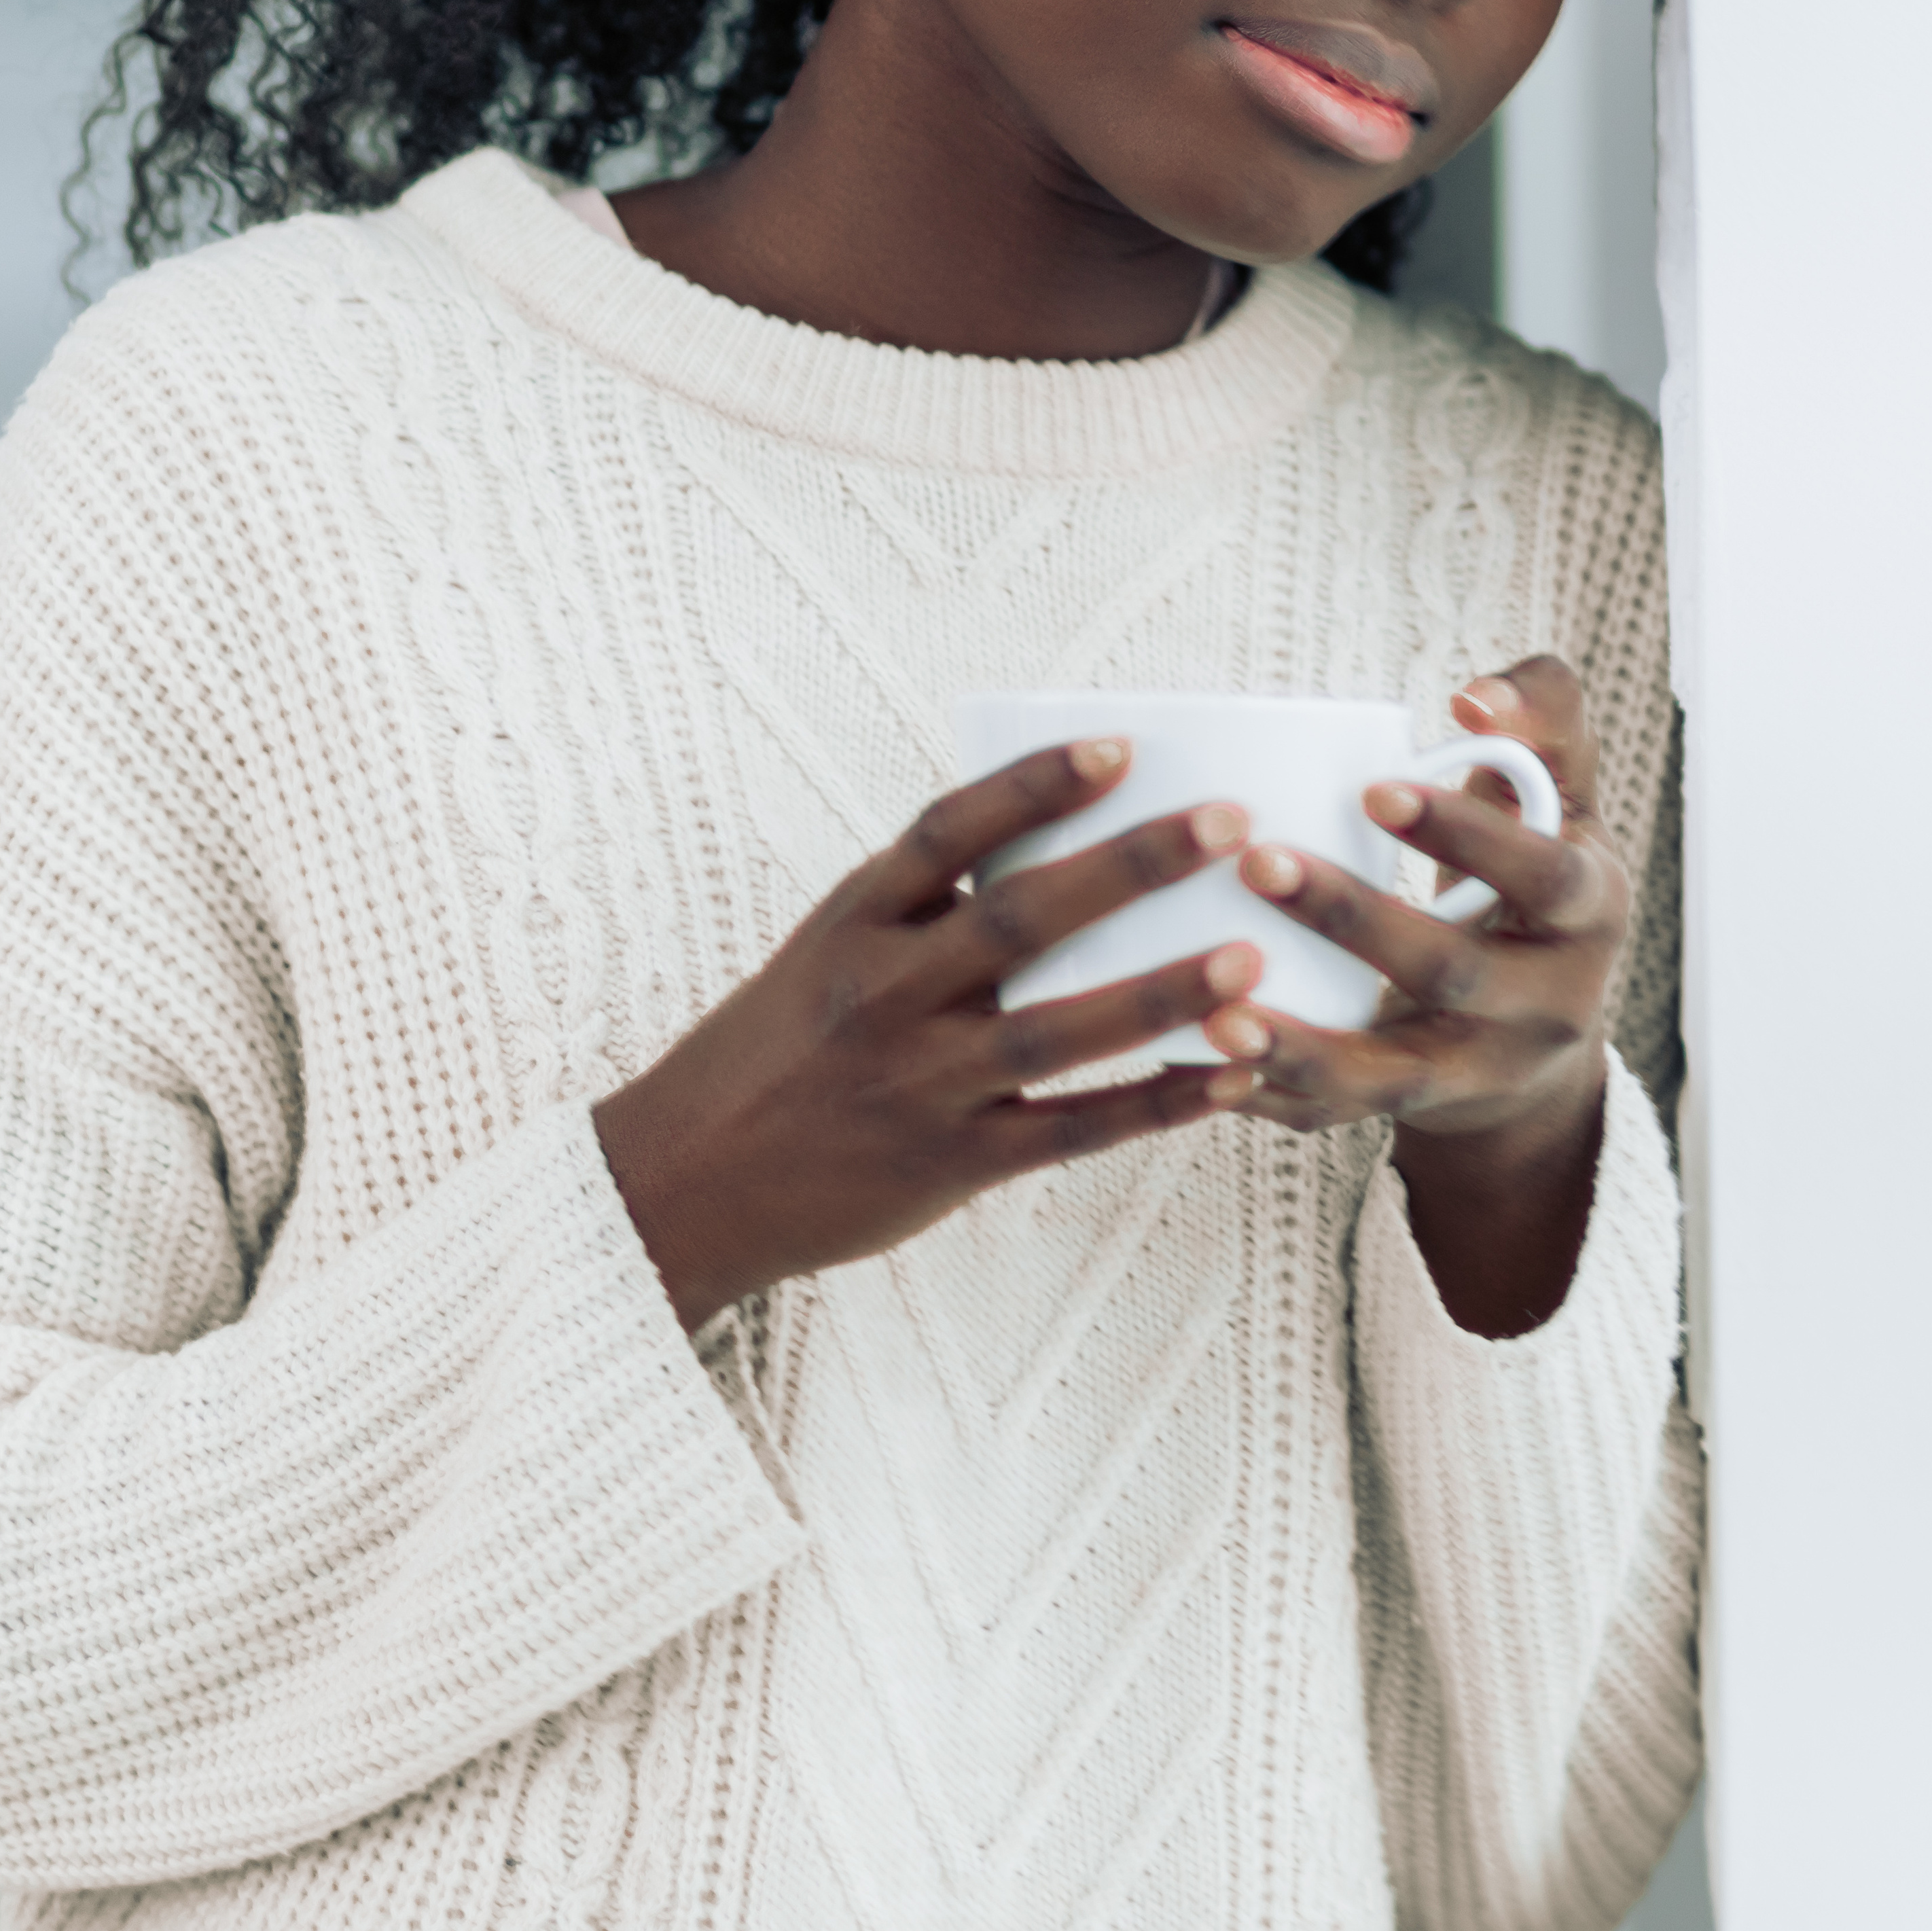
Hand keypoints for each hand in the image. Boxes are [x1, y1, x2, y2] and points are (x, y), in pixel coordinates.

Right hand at [591, 740, 1268, 1330]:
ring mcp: (918, 1083)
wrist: (681, 1184)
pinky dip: (1155, 1104)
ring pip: (1057, 1029)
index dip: (1034, 784)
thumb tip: (1046, 835)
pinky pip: (1071, 1131)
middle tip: (1230, 822)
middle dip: (1131, 865)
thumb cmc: (777, 1052)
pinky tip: (1233, 1078)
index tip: (1121, 746)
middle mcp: (884, 995)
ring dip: (1162, 992)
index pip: (947, 832)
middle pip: (1019, 916)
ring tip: (1250, 955)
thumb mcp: (825, 956)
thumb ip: (922, 908)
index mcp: (851, 925)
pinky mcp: (950, 1164)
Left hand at [1212, 659, 1633, 1332]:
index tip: (1373, 788)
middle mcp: (1545, 1005)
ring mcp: (1477, 1071)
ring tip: (1215, 1013)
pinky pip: (1335, 1117)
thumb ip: (1542, 713)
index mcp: (1584, 911)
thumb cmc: (1534, 872)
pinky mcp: (1414, 1113)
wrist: (1545, 1032)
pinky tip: (1196, 1064)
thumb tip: (1473, 697)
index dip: (1463, 834)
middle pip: (1449, 972)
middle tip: (1257, 862)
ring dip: (1301, 1049)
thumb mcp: (1565, 796)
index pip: (1540, 874)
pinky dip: (1266, 1097)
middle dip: (1352, 921)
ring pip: (1389, 1074)